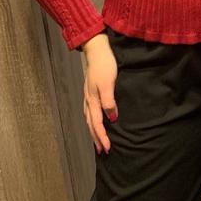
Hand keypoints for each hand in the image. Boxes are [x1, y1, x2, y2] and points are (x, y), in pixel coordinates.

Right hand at [82, 34, 117, 153]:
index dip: (102, 137)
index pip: (97, 124)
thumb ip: (109, 101)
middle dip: (96, 138)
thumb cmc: (104, 65)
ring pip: (89, 119)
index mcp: (92, 100)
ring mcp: (88, 96)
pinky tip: (96, 121)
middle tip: (102, 151)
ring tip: (98, 141)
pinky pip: (90, 112)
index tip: (108, 149)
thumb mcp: (108, 83)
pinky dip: (93, 121)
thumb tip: (112, 118)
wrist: (97, 49)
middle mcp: (88, 100)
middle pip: (91, 124)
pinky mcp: (91, 91)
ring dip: (93, 132)